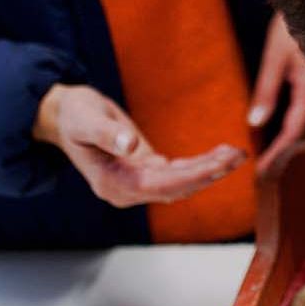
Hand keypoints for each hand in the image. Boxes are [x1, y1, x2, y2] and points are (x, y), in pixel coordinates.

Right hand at [33, 83, 242, 207]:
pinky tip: (221, 155)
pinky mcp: (146, 172)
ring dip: (209, 170)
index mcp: (111, 183)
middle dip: (208, 173)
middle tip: (238, 155)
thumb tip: (129, 146)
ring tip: (237, 154)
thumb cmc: (73, 116)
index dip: (190, 176)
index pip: (158, 186)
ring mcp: (137, 183)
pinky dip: (200, 165)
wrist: (66, 116)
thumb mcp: (85, 119)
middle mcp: (126, 190)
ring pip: (181, 182)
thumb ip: (107, 133)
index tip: (218, 165)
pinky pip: (179, 173)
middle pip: (175, 187)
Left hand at [249, 12, 304, 177]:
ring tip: (273, 152)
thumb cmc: (296, 25)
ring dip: (293, 139)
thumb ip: (266, 91)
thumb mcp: (274, 57)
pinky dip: (300, 123)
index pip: (295, 132)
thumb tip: (254, 122)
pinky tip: (287, 125)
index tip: (263, 170)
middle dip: (286, 152)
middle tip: (266, 168)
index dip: (279, 154)